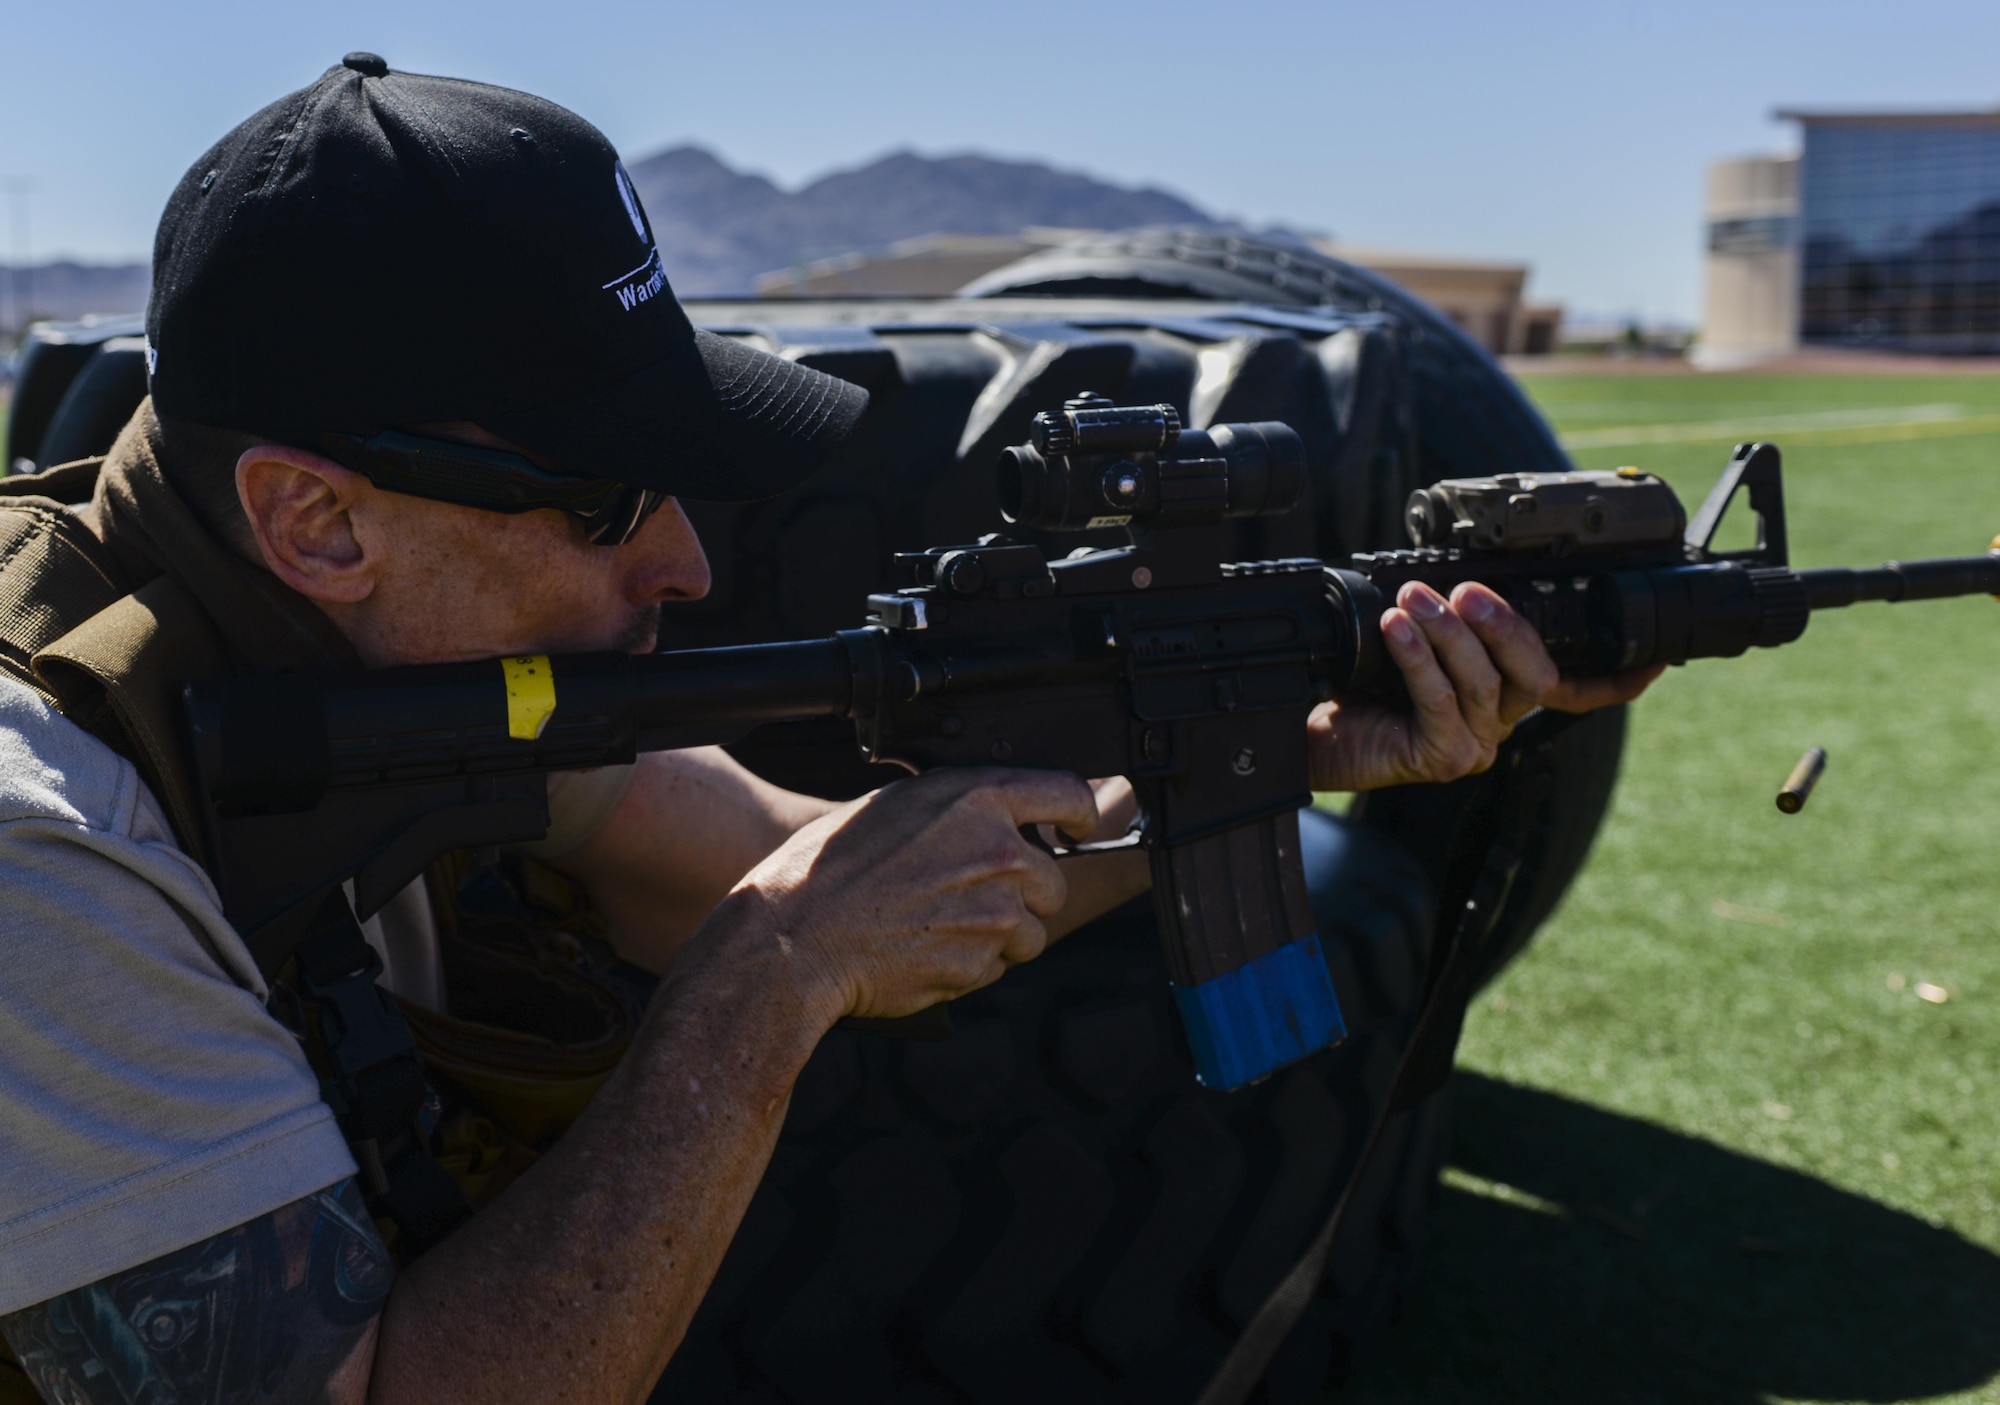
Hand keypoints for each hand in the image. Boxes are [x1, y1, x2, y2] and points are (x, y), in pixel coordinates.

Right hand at [694, 767, 1098, 1024]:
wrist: (794, 939)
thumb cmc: (826, 870)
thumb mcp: (893, 808)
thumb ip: (957, 809)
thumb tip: (993, 816)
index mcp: (975, 799)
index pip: (1068, 795)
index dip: (1080, 815)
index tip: (1078, 828)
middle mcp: (995, 851)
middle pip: (1052, 880)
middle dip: (1024, 893)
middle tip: (970, 896)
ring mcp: (992, 911)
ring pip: (1031, 931)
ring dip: (1000, 934)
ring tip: (939, 925)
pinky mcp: (979, 963)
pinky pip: (996, 966)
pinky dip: (970, 964)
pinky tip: (924, 949)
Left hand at [1307, 580, 1661, 790]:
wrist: (1308, 728)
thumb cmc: (1357, 682)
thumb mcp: (1413, 639)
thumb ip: (1451, 616)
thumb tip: (1459, 571)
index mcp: (1501, 695)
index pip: (1573, 689)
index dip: (1616, 679)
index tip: (1655, 661)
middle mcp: (1496, 723)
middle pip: (1534, 674)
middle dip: (1506, 625)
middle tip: (1467, 590)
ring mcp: (1473, 745)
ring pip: (1484, 683)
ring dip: (1448, 633)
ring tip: (1415, 599)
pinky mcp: (1441, 758)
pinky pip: (1441, 702)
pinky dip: (1419, 659)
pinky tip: (1398, 630)